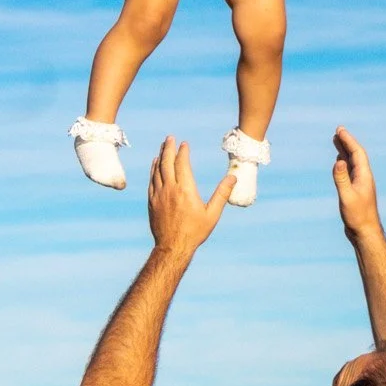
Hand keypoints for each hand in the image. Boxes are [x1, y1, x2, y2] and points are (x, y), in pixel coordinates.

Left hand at [149, 138, 234, 259]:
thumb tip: (233, 177)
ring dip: (160, 156)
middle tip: (170, 138)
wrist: (173, 247)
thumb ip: (222, 194)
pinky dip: (153, 170)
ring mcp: (159, 195)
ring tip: (163, 147)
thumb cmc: (195, 232)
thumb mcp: (212, 214)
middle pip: (167, 162)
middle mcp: (170, 189)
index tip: (184, 144)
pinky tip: (155, 165)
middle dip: (168, 148)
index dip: (182, 152)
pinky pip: (152, 180)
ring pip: (157, 170)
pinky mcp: (152, 202)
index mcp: (185, 190)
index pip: (182, 164)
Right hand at [332, 127, 380, 240]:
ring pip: (352, 163)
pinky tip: (341, 163)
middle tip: (338, 131)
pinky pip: (350, 171)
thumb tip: (338, 161)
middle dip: (347, 142)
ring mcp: (360, 184)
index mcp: (364, 176)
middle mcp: (364, 177)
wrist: (365, 232)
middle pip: (355, 155)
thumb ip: (342, 179)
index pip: (357, 153)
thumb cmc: (357, 216)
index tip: (340, 130)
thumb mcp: (347, 197)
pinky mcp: (356, 191)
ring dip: (345, 151)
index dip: (348, 140)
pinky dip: (344, 163)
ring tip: (337, 142)